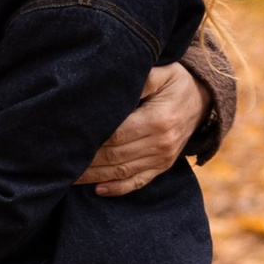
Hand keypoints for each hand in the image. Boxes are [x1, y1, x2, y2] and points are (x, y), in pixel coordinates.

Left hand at [80, 60, 206, 194]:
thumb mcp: (162, 73)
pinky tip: (98, 190)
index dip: (91, 141)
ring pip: (123, 172)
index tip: (68, 141)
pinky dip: (118, 188)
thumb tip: (111, 86)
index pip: (116, 135)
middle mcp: (161, 143)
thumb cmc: (176, 82)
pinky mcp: (163, 166)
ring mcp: (163, 158)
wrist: (204, 100)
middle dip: (87, 161)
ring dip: (96, 177)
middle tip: (60, 162)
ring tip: (69, 178)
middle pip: (116, 157)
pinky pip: (139, 182)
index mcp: (157, 120)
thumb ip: (139, 80)